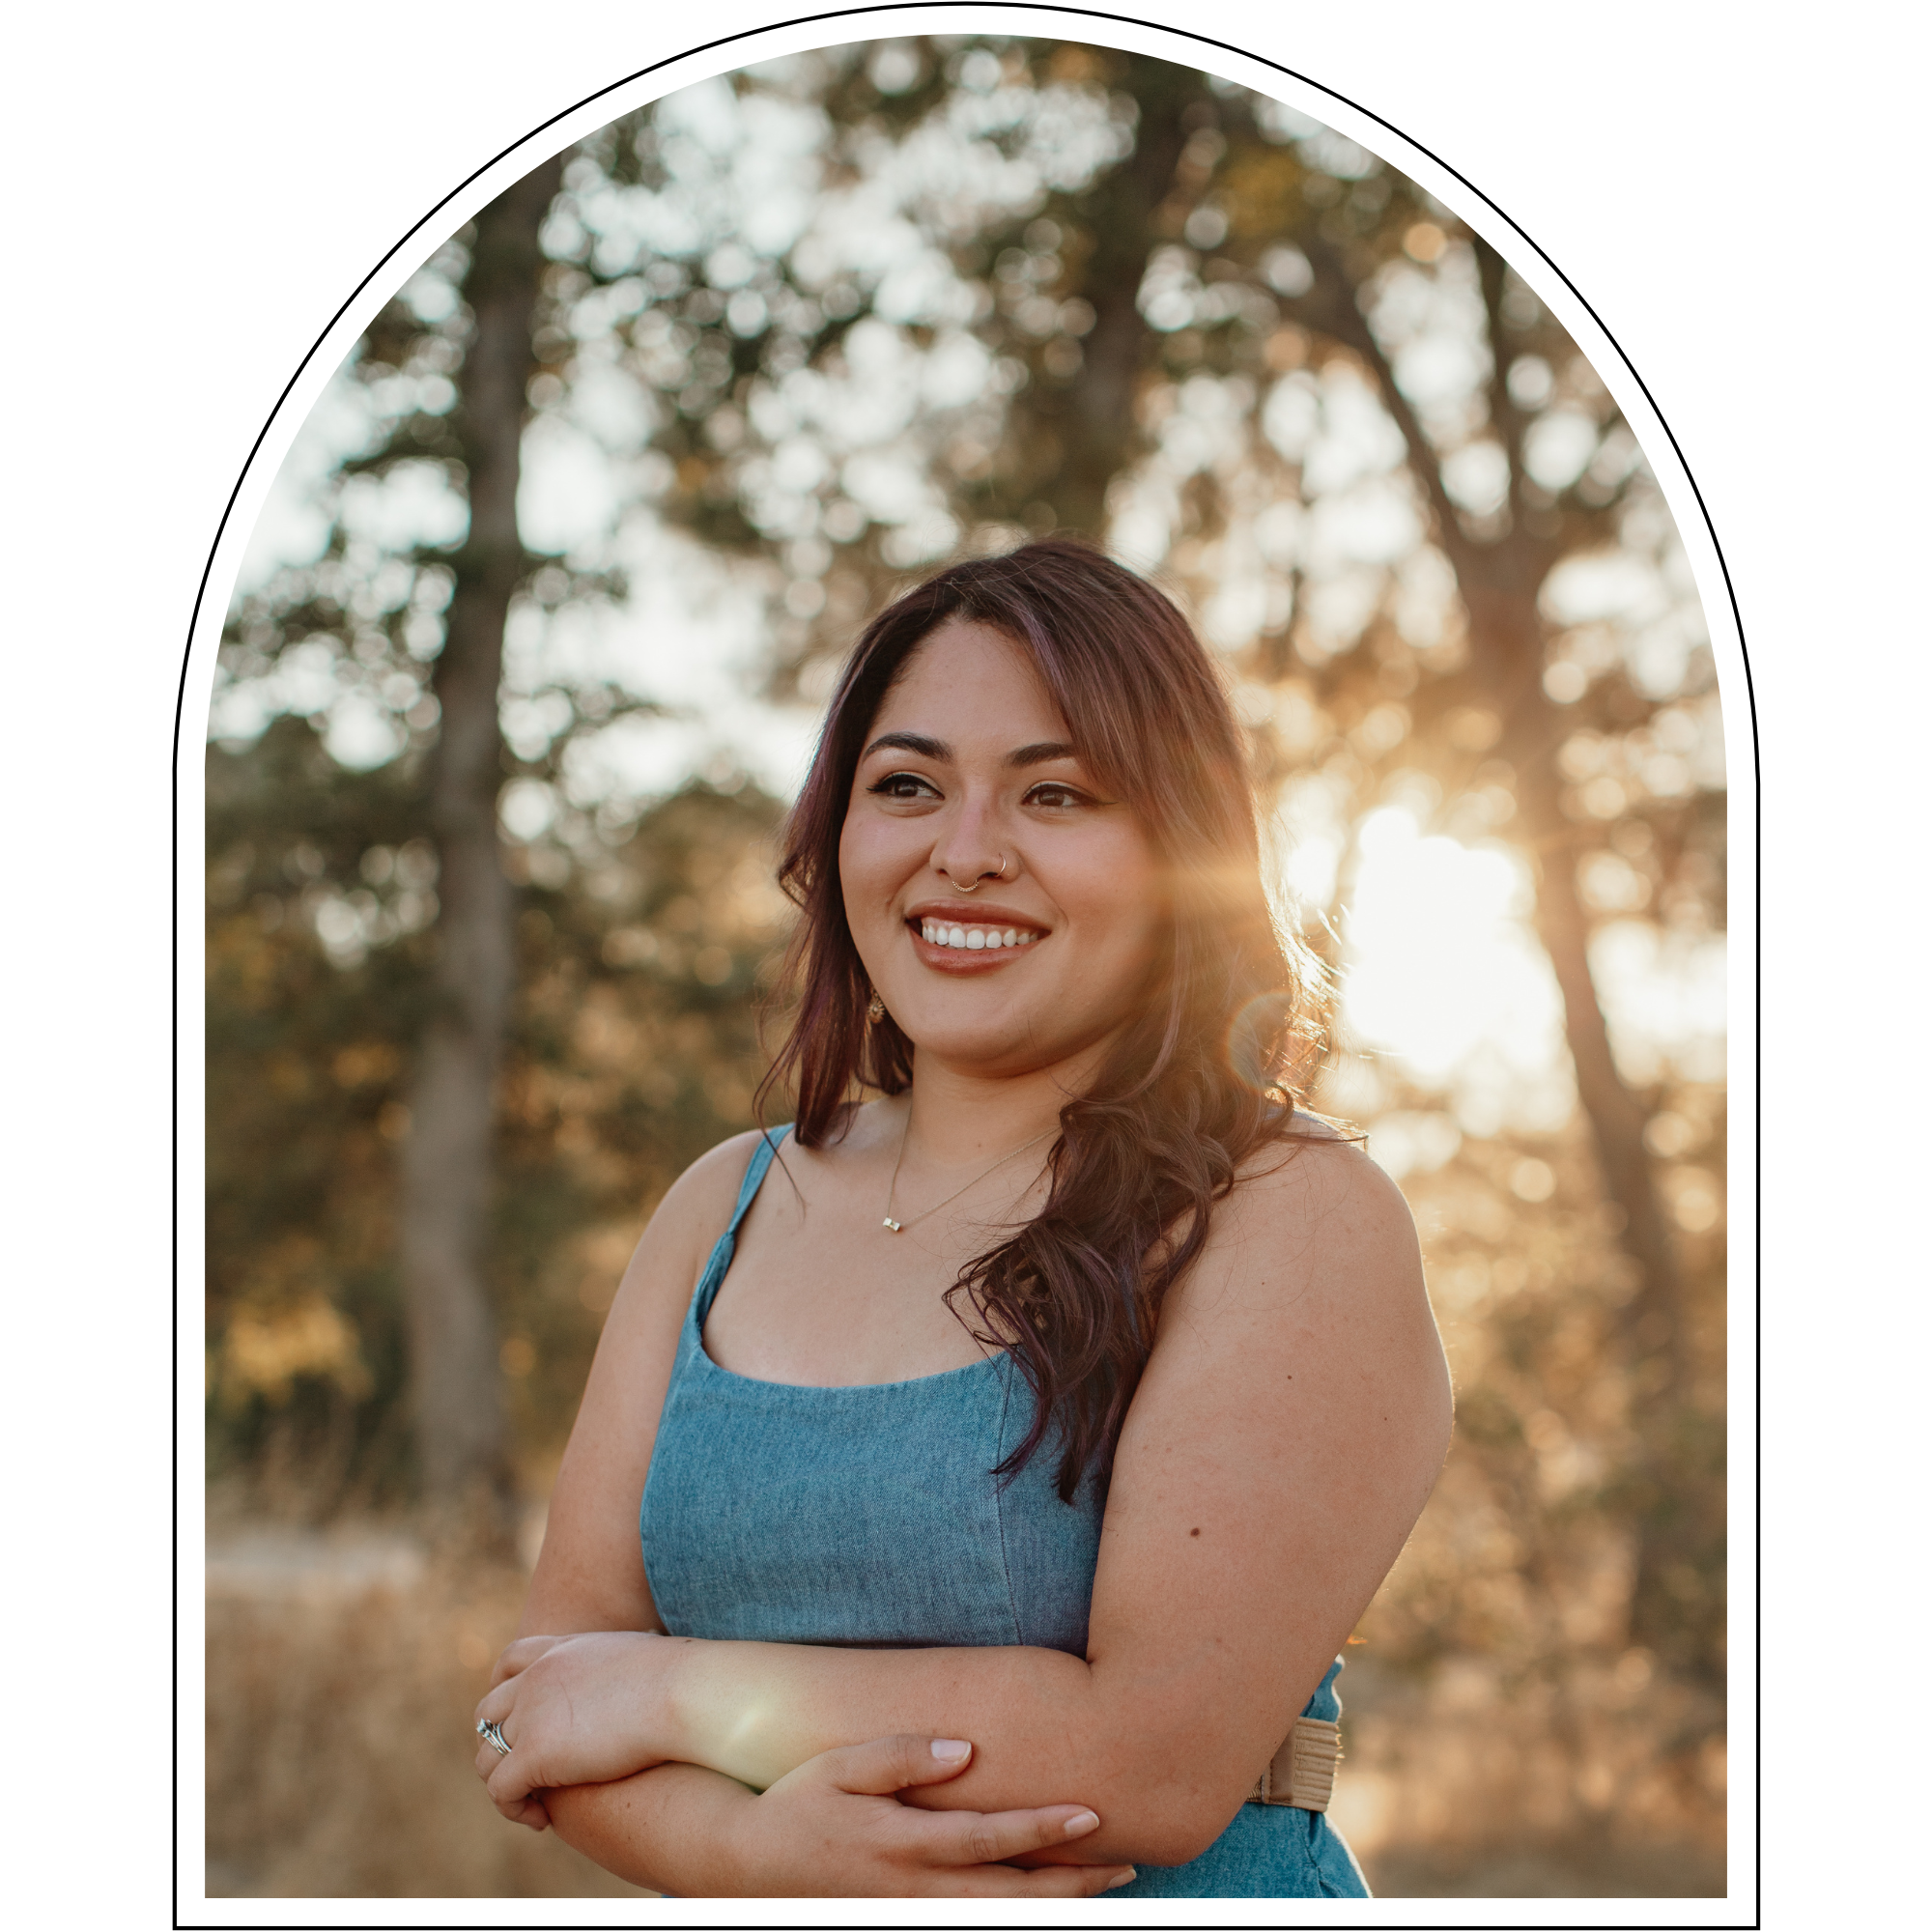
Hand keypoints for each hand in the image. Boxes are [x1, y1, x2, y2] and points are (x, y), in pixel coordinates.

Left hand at [474, 1631, 673, 1827]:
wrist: (680, 1692)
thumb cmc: (681, 1679)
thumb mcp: (644, 1658)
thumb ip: (625, 1667)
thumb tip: (651, 1664)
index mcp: (562, 1650)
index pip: (509, 1662)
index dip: (504, 1691)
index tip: (519, 1720)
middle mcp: (536, 1677)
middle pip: (488, 1713)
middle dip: (499, 1744)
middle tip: (528, 1773)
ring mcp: (530, 1714)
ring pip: (487, 1757)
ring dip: (504, 1783)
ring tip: (536, 1803)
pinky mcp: (533, 1754)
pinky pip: (500, 1790)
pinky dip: (513, 1809)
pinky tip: (543, 1819)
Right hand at [723, 1733, 1136, 1896]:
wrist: (748, 1867)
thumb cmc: (797, 1803)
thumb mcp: (840, 1766)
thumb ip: (900, 1756)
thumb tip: (962, 1748)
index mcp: (901, 1843)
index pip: (986, 1839)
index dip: (1040, 1829)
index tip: (1090, 1814)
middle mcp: (912, 1887)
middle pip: (1006, 1893)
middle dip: (1068, 1881)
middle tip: (1124, 1865)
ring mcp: (908, 1912)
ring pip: (995, 1918)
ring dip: (1051, 1904)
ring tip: (1103, 1886)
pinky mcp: (901, 1921)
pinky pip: (968, 1924)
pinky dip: (1012, 1916)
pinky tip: (1045, 1901)